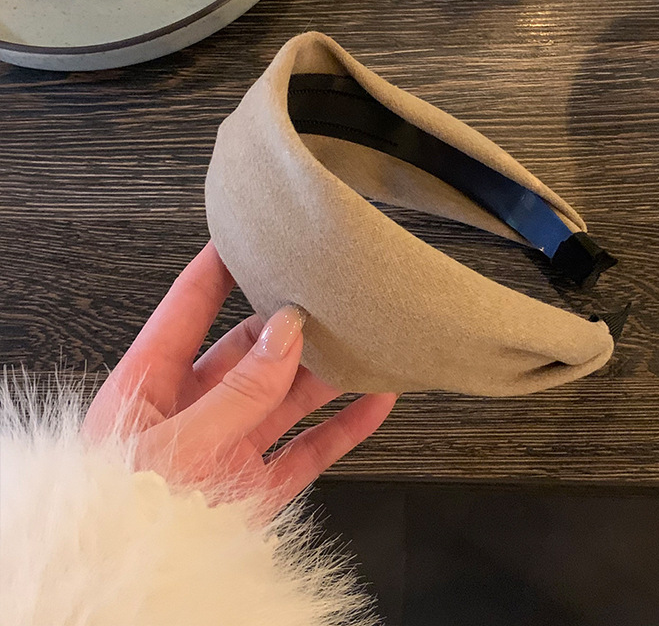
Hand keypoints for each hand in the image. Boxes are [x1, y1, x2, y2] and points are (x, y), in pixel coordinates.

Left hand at [82, 242, 396, 511]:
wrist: (134, 587)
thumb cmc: (121, 515)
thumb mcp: (175, 442)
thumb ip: (237, 390)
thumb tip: (284, 334)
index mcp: (151, 384)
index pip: (188, 307)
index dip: (218, 267)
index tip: (249, 233)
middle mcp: (194, 408)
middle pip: (250, 348)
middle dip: (289, 322)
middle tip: (326, 292)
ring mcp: (229, 445)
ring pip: (288, 394)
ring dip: (327, 371)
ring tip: (364, 340)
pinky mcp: (258, 485)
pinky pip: (311, 448)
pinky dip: (346, 426)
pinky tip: (374, 401)